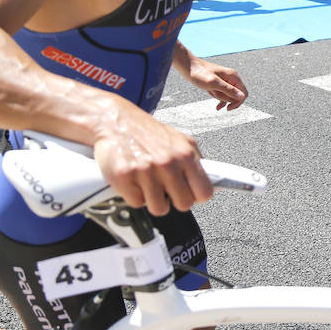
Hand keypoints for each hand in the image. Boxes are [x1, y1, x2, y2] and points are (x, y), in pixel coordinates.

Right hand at [93, 111, 213, 216]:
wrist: (115, 121)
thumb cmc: (149, 134)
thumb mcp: (181, 142)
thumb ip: (196, 162)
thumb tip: (214, 183)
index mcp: (186, 154)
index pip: (205, 192)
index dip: (197, 196)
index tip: (190, 193)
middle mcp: (167, 163)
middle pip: (184, 204)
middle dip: (174, 199)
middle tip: (164, 187)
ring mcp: (145, 171)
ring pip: (159, 209)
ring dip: (153, 199)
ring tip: (148, 182)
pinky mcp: (124, 177)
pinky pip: (136, 203)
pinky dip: (134, 195)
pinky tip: (133, 180)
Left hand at [183, 56, 246, 110]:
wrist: (188, 67)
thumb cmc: (200, 74)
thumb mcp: (214, 83)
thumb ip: (228, 90)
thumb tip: (242, 97)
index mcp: (233, 77)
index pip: (243, 93)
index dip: (238, 102)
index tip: (228, 108)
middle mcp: (231, 78)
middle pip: (236, 96)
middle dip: (226, 99)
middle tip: (214, 93)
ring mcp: (225, 81)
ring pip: (229, 96)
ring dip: (220, 98)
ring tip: (210, 91)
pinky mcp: (219, 84)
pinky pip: (224, 95)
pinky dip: (220, 100)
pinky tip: (217, 107)